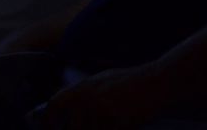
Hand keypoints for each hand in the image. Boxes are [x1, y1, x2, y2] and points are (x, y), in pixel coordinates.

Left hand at [28, 65, 168, 129]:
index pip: (55, 104)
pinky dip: (115, 129)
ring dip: (101, 129)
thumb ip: (84, 93)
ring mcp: (101, 109)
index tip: (50, 127)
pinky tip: (122, 123)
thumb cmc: (133, 82)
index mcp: (84, 86)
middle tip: (96, 125)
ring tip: (115, 119)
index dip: (49, 119)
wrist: (157, 81)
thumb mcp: (103, 81)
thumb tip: (64, 106)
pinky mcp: (114, 120)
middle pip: (72, 128)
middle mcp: (89, 97)